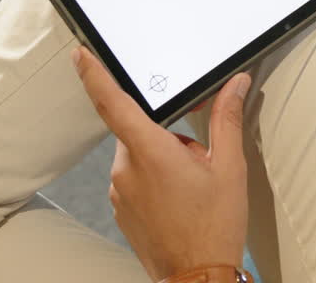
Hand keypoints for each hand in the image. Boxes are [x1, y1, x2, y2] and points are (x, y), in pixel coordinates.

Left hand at [73, 47, 249, 280]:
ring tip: (191, 187)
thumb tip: (235, 85)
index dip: (94, 74)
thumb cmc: (214, 227)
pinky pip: (135, 178)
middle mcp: (127, 170)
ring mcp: (120, 191)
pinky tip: (179, 200)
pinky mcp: (121, 208)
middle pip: (139, 130)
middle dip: (169, 136)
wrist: (197, 276)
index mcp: (151, 152)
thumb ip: (226, 118)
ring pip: (139, 155)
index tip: (81, 54)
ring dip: (163, 159)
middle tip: (197, 161)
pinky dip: (156, 179)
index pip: (113, 103)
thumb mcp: (230, 166)